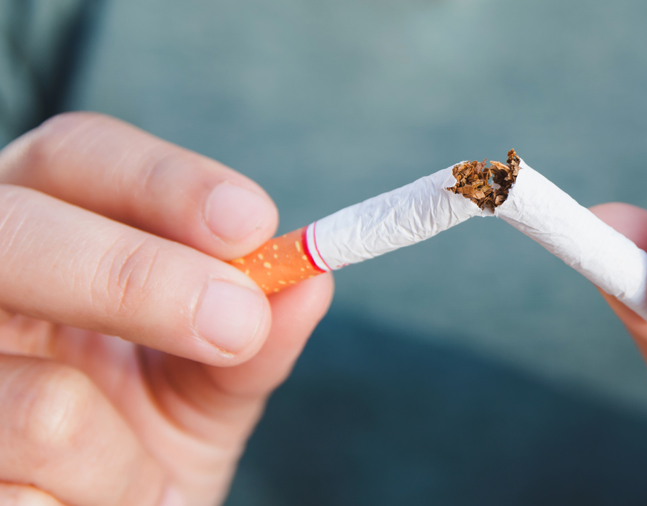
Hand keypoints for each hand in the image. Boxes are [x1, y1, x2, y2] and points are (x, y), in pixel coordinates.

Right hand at [0, 113, 333, 505]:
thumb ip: (254, 335)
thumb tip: (310, 281)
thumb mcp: (207, 384)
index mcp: (44, 238)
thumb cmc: (141, 445)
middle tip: (239, 322)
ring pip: (43, 402)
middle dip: (138, 276)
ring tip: (137, 482)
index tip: (252, 223)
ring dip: (124, 459)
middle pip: (20, 231)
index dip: (161, 179)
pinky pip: (26, 492)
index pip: (75, 157)